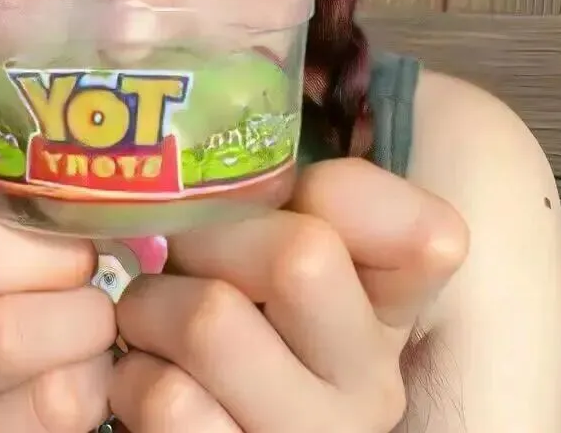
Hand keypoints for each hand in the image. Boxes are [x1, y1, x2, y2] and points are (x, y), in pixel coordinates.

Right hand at [0, 139, 115, 431]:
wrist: (7, 389)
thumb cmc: (12, 263)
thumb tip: (60, 85)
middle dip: (46, 247)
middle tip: (81, 253)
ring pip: (6, 333)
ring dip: (82, 314)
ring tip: (90, 310)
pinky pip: (52, 405)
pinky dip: (94, 374)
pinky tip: (83, 363)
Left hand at [110, 157, 469, 432]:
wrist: (193, 408)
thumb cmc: (222, 307)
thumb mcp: (264, 239)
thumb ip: (284, 192)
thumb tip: (236, 153)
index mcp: (392, 313)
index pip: (428, 232)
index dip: (342, 195)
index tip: (285, 206)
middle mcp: (373, 386)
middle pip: (300, 258)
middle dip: (209, 239)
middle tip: (181, 258)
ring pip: (213, 323)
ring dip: (151, 307)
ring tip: (152, 322)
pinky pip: (169, 401)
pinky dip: (132, 376)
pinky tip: (147, 378)